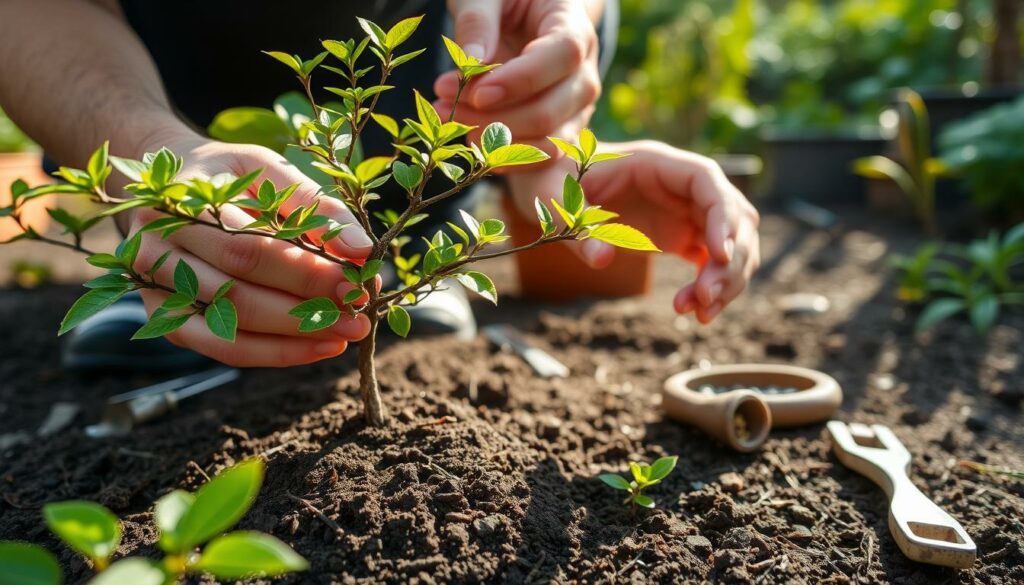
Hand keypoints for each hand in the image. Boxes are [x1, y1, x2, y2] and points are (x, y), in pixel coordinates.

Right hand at [127, 134, 376, 366]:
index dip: (305, 271)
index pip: (250, 247)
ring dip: (295, 338)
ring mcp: (153, 288)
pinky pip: (223, 348)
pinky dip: (275, 353)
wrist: (166, 184)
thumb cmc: (228, 175)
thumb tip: (361, 249)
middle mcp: (154, 248)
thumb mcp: (268, 171)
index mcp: (177, 203)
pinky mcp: (166, 318)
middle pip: (237, 291)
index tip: (356, 283)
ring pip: (230, 326)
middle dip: (305, 309)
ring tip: (346, 334)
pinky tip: (318, 347)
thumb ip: (314, 205)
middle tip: (359, 317)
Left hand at [435, 0, 600, 158]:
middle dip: (496, 117)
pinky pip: (541, 157)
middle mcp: (584, 69)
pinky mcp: (561, 129)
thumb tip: (471, 64)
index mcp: (573, 22)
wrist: (524, 14)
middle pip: (553, 108)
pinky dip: (505, 157)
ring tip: (449, 119)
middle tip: (444, 103)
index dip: (522, 79)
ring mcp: (576, 106)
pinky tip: (469, 141)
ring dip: (496, 141)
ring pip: (548, 141)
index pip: (563, 54)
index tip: (477, 92)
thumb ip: (477, 22)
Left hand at [508, 141, 760, 322]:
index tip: (717, 254)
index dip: (722, 214)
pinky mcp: (682, 235)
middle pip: (732, 215)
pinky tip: (694, 312)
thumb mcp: (554, 196)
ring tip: (700, 315)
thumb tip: (601, 259)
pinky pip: (712, 262)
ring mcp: (686, 211)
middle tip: (705, 299)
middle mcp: (680, 185)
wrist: (551, 186)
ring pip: (731, 243)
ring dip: (727, 279)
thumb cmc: (552, 179)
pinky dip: (712, 287)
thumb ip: (577, 225)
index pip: (707, 179)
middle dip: (729, 259)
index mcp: (656, 162)